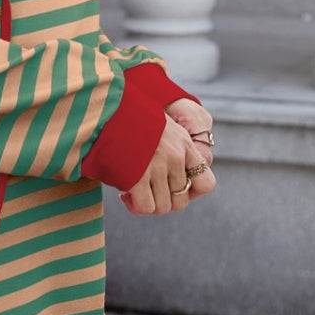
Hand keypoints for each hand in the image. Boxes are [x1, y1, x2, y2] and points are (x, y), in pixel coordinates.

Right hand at [120, 98, 215, 215]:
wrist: (107, 107)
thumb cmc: (130, 116)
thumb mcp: (162, 124)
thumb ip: (173, 146)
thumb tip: (174, 172)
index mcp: (185, 144)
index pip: (206, 184)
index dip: (190, 192)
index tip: (172, 187)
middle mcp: (175, 157)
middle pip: (180, 201)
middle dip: (162, 200)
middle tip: (147, 191)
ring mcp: (157, 167)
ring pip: (163, 207)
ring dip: (149, 204)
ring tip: (135, 191)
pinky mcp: (137, 176)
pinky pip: (145, 207)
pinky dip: (135, 205)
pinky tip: (126, 193)